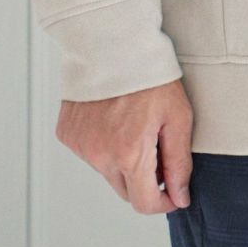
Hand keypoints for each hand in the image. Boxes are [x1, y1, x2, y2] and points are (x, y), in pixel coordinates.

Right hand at [55, 77, 192, 214]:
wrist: (114, 43)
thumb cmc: (151, 76)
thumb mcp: (178, 116)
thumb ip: (179, 162)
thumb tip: (180, 197)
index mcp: (129, 154)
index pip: (144, 203)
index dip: (163, 202)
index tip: (174, 192)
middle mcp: (99, 156)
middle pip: (125, 190)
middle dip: (144, 179)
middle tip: (157, 146)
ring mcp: (80, 146)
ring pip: (107, 171)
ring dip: (122, 160)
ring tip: (134, 123)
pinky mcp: (67, 134)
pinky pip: (89, 152)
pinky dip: (103, 144)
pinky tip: (114, 117)